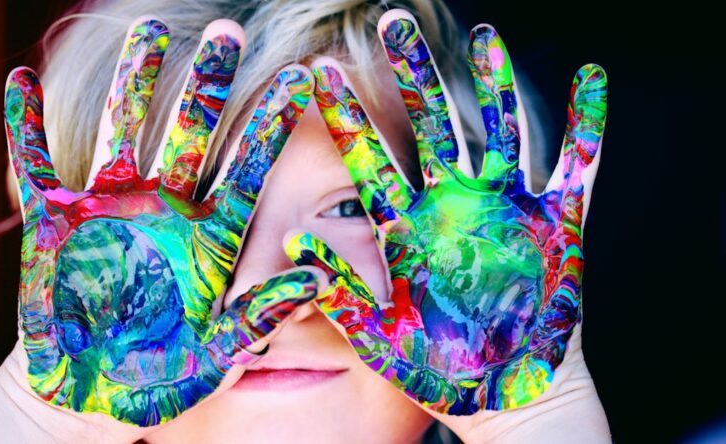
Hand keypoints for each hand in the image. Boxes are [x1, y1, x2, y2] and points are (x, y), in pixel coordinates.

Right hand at [4, 16, 316, 427]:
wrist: (93, 390)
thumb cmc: (160, 374)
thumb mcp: (216, 352)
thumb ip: (262, 314)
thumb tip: (319, 276)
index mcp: (208, 237)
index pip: (247, 170)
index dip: (270, 126)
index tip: (300, 77)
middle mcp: (164, 208)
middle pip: (190, 132)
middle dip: (206, 83)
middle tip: (227, 30)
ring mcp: (109, 207)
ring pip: (124, 129)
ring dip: (133, 82)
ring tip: (148, 28)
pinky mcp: (54, 220)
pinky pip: (35, 164)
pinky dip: (24, 127)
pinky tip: (20, 83)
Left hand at [284, 8, 606, 419]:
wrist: (500, 395)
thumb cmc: (437, 371)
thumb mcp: (379, 333)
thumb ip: (340, 289)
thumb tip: (291, 246)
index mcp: (408, 226)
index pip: (369, 159)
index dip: (344, 116)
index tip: (314, 72)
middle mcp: (454, 205)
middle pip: (430, 125)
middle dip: (413, 75)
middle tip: (393, 23)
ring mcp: (506, 208)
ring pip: (499, 129)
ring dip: (495, 83)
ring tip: (486, 35)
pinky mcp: (557, 223)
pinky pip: (577, 164)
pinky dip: (589, 124)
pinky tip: (591, 78)